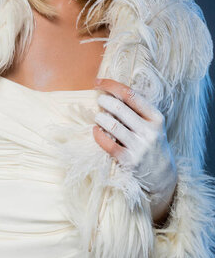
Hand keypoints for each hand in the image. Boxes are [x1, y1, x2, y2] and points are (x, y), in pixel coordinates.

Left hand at [92, 78, 177, 217]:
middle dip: (103, 101)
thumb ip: (137, 109)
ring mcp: (140, 147)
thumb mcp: (153, 125)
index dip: (111, 85)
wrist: (163, 176)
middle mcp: (149, 131)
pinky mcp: (129, 161)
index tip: (98, 82)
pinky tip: (95, 131)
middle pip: (118, 107)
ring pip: (111, 124)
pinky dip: (98, 135)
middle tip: (99, 101)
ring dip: (99, 118)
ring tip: (97, 117)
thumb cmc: (152, 143)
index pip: (130, 94)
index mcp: (156, 117)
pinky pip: (107, 144)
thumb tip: (109, 90)